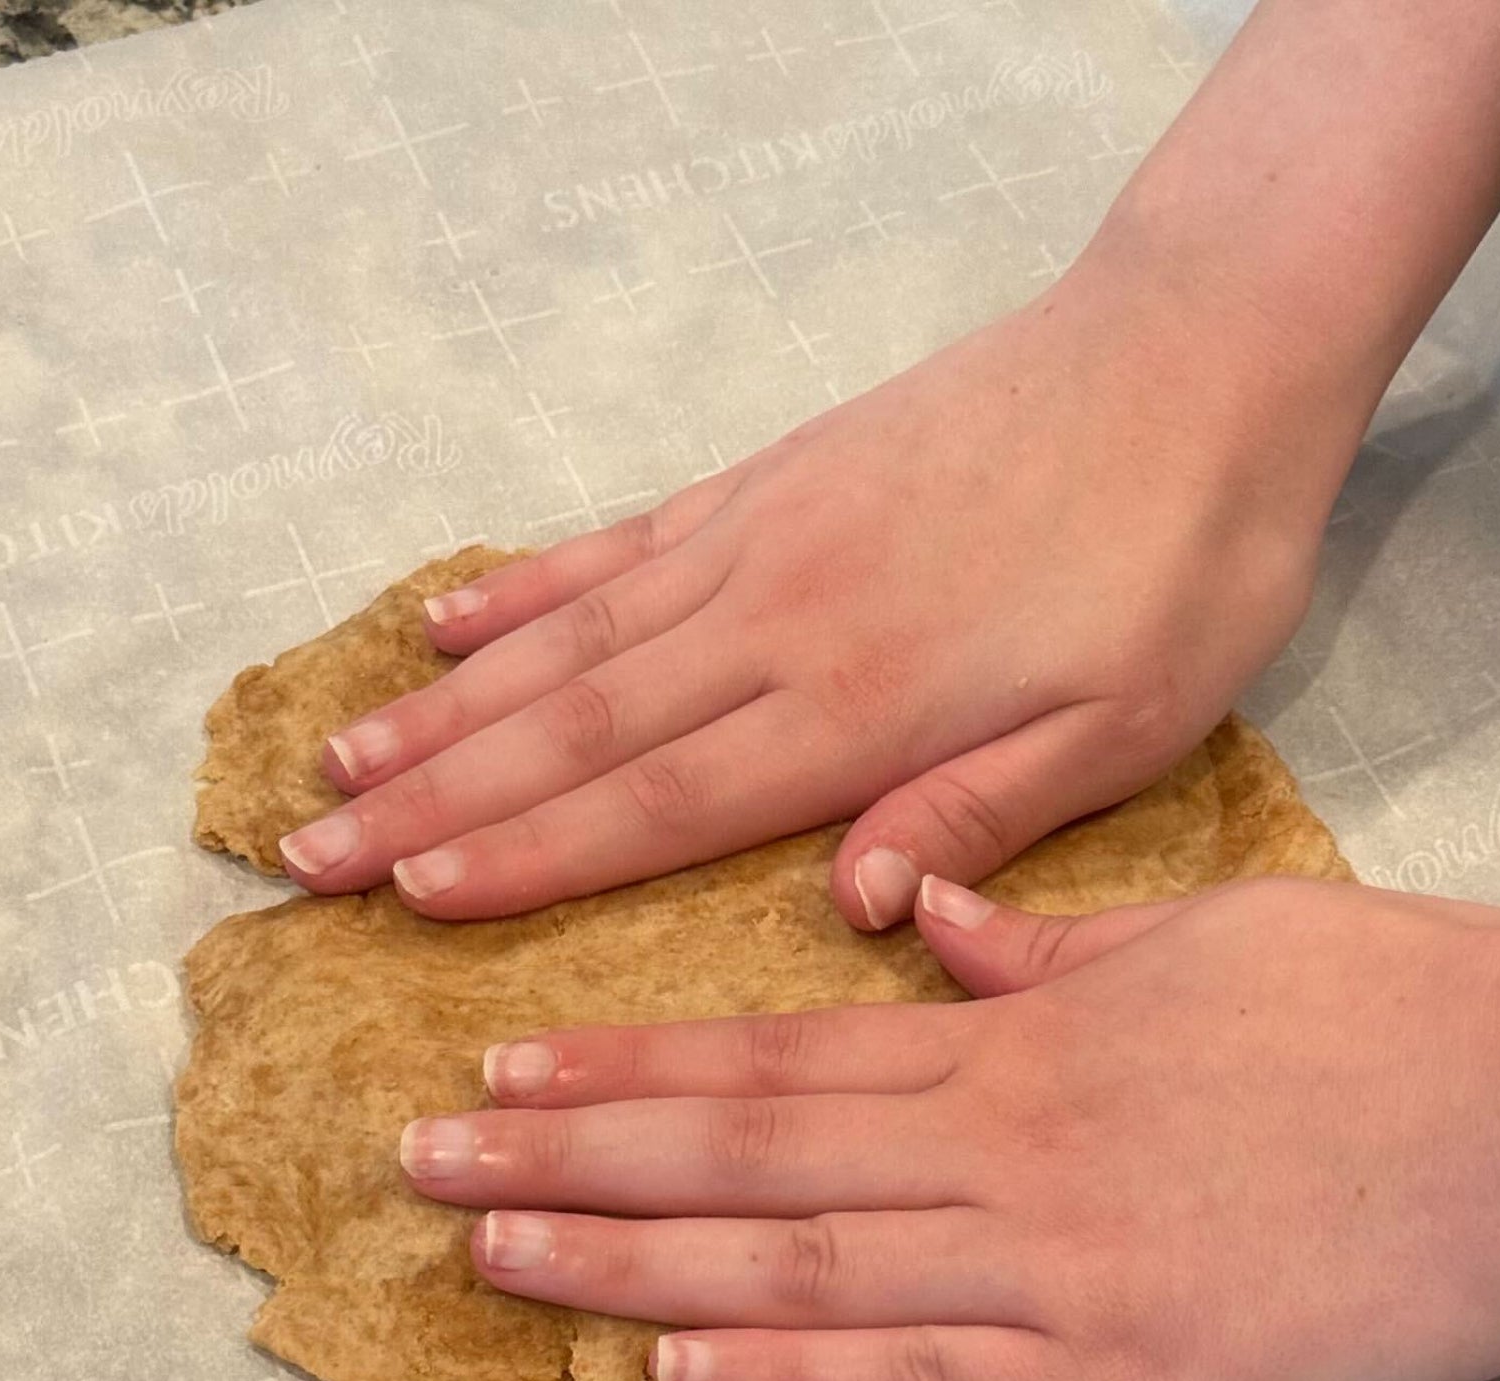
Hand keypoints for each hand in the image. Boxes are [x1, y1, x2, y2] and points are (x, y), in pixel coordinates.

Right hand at [274, 261, 1360, 926]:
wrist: (1196, 350)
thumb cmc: (1183, 562)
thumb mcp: (1130, 726)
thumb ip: (981, 814)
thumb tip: (854, 910)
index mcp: (862, 708)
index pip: (657, 805)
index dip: (521, 857)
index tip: (402, 896)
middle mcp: (778, 622)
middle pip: (574, 729)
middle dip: (431, 799)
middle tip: (304, 853)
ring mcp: (763, 538)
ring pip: (573, 641)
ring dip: (449, 706)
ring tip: (336, 756)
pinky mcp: (775, 476)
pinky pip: (622, 545)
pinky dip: (529, 588)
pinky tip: (454, 620)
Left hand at [392, 874, 1499, 1380]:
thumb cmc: (1396, 1003)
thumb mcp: (1200, 932)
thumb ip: (1039, 942)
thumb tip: (907, 900)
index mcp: (1021, 1035)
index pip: (777, 1054)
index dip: (628, 1067)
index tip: (505, 1066)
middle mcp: (1005, 1144)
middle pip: (747, 1153)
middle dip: (572, 1157)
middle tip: (418, 1160)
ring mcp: (1060, 1264)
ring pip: (798, 1261)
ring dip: (629, 1257)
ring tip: (490, 1251)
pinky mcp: (1131, 1375)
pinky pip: (925, 1379)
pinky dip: (791, 1374)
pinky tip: (674, 1366)